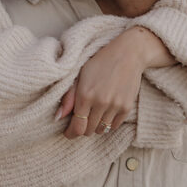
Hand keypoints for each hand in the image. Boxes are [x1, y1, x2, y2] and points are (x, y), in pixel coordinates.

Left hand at [57, 27, 172, 139]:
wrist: (128, 53)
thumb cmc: (100, 62)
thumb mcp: (80, 74)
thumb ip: (68, 97)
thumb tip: (58, 117)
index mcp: (85, 94)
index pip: (77, 127)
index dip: (71, 133)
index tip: (69, 132)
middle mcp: (100, 102)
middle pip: (88, 130)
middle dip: (82, 127)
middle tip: (81, 120)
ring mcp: (115, 106)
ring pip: (101, 129)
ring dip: (95, 125)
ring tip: (94, 114)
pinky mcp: (127, 107)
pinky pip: (114, 126)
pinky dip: (108, 123)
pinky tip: (105, 112)